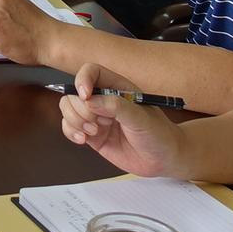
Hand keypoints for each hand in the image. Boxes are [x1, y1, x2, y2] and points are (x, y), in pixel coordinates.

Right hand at [58, 63, 185, 177]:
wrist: (164, 159)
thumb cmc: (158, 134)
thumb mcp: (141, 119)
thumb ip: (117, 107)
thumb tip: (90, 100)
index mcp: (117, 87)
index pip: (91, 72)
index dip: (83, 80)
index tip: (85, 96)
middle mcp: (103, 100)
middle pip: (74, 93)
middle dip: (79, 109)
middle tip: (96, 124)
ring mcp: (95, 117)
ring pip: (68, 109)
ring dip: (74, 121)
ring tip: (93, 133)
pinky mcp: (91, 134)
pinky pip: (69, 127)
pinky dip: (71, 132)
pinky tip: (83, 140)